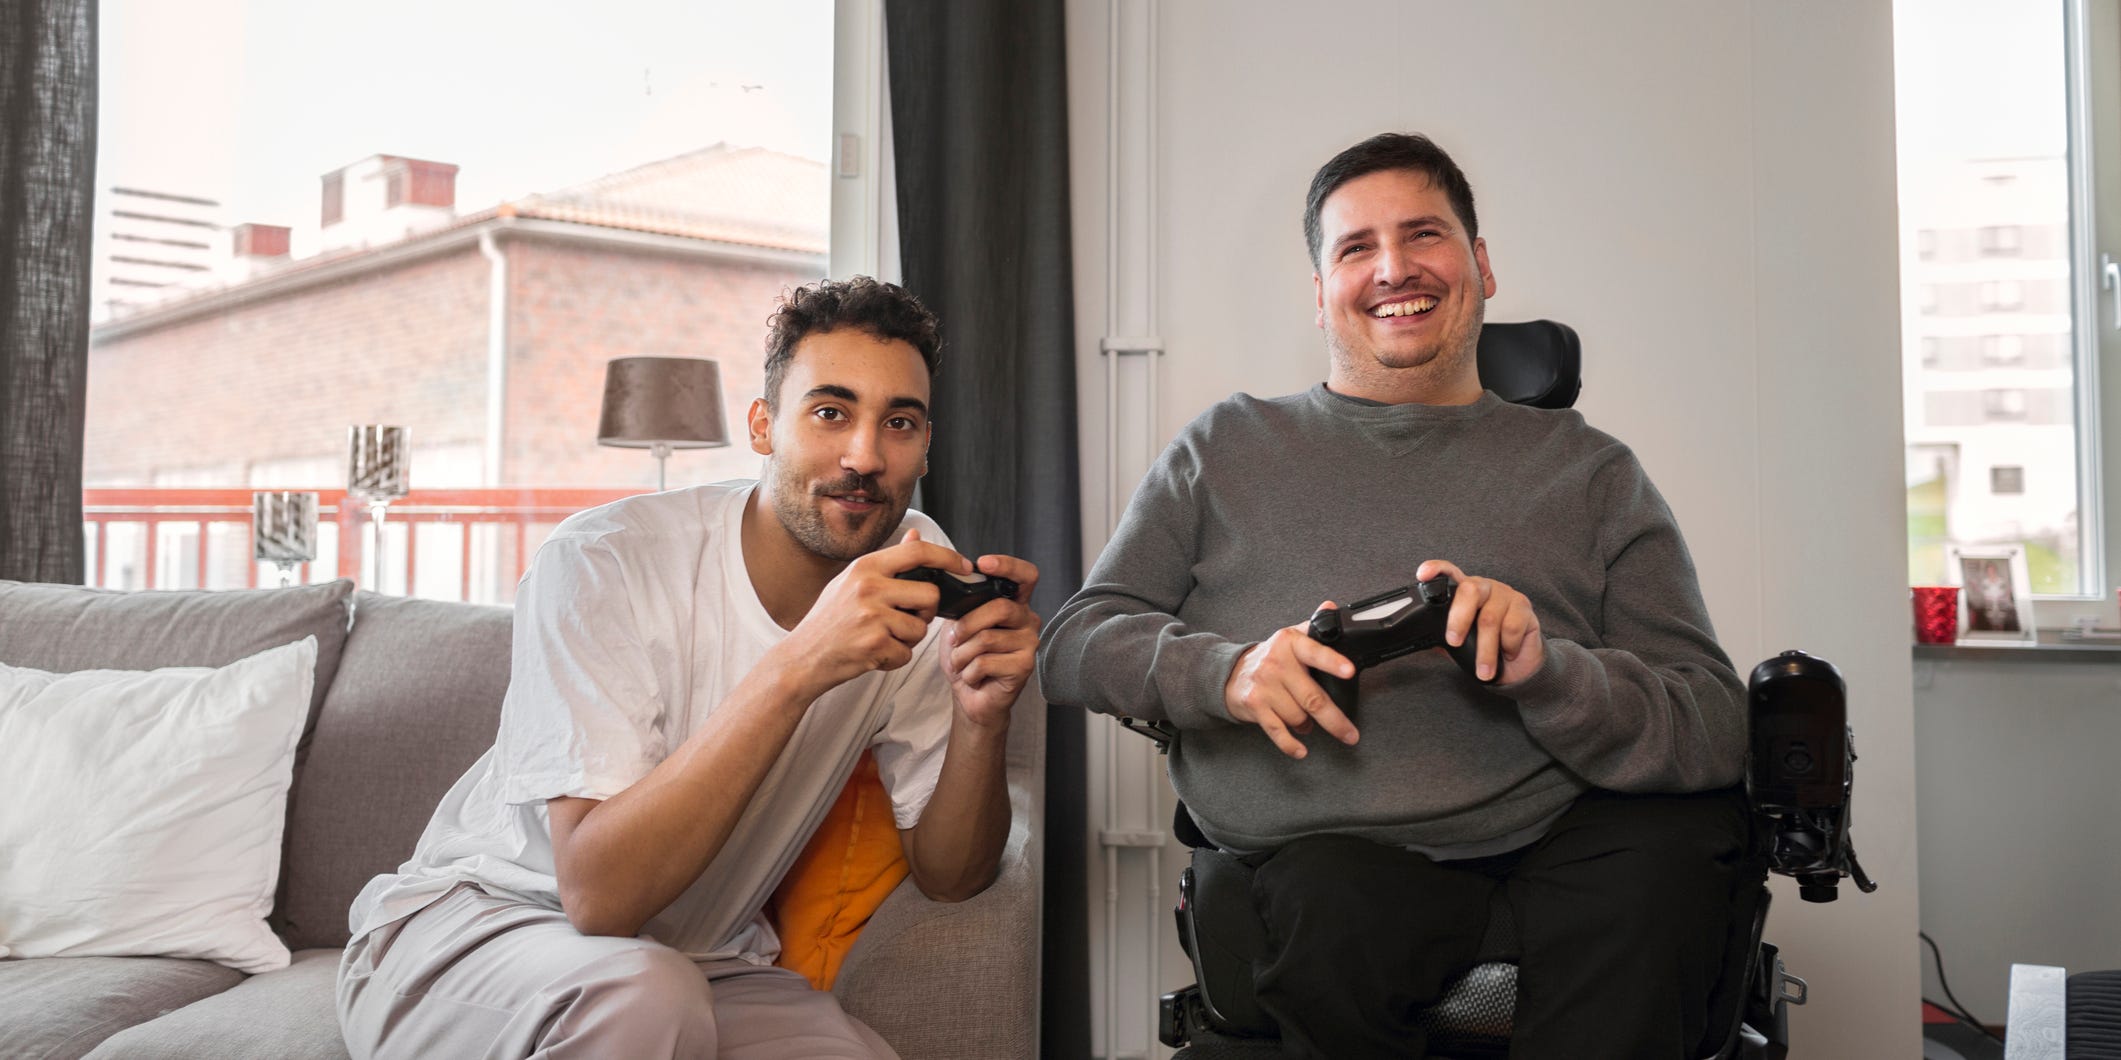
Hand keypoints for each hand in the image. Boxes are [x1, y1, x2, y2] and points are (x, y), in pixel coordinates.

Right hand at [781, 529, 971, 696]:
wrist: (802, 657)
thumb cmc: (829, 619)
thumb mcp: (852, 581)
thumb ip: (888, 562)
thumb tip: (916, 535)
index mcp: (865, 567)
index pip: (917, 551)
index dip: (948, 556)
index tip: (964, 566)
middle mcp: (868, 588)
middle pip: (930, 594)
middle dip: (926, 611)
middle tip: (906, 618)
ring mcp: (872, 617)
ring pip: (921, 628)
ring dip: (908, 639)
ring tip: (881, 638)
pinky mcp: (875, 645)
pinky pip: (907, 653)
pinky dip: (895, 658)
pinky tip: (874, 653)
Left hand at [943, 552, 1040, 731]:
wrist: (969, 696)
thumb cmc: (965, 657)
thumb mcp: (955, 622)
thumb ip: (953, 597)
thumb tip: (931, 559)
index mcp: (1013, 603)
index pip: (1025, 575)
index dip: (1008, 565)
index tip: (983, 563)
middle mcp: (1027, 619)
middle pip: (1000, 607)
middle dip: (967, 625)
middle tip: (955, 640)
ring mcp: (1029, 643)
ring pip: (988, 638)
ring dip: (962, 654)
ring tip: (962, 662)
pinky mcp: (1024, 666)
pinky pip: (987, 662)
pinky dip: (969, 671)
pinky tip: (972, 676)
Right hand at [1221, 604, 1359, 757]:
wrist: (1230, 674)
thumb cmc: (1270, 658)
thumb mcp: (1290, 637)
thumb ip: (1313, 624)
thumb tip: (1331, 607)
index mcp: (1290, 643)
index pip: (1315, 652)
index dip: (1333, 662)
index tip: (1349, 672)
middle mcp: (1276, 663)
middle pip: (1312, 697)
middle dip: (1335, 720)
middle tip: (1351, 734)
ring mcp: (1264, 686)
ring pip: (1298, 716)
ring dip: (1307, 725)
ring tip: (1307, 721)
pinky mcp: (1255, 705)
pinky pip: (1278, 730)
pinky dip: (1290, 744)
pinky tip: (1300, 750)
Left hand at [1417, 559, 1544, 683]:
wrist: (1519, 665)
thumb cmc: (1486, 647)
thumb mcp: (1461, 641)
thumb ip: (1443, 635)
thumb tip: (1423, 639)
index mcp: (1465, 592)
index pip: (1449, 572)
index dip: (1436, 570)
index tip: (1423, 576)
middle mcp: (1485, 588)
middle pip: (1470, 590)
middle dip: (1459, 619)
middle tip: (1454, 642)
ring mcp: (1506, 594)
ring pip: (1490, 618)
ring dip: (1485, 650)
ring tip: (1483, 671)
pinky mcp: (1524, 607)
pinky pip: (1511, 627)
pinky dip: (1507, 646)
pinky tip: (1507, 653)